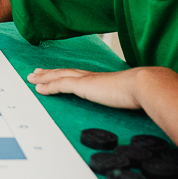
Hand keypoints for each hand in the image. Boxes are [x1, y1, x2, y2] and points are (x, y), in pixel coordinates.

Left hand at [26, 67, 145, 109]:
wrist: (146, 85)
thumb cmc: (145, 92)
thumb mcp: (133, 96)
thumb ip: (128, 99)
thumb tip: (137, 106)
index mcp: (103, 80)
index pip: (79, 75)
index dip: (66, 74)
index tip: (58, 73)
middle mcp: (93, 77)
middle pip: (65, 72)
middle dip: (50, 72)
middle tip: (36, 73)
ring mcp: (87, 80)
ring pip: (59, 76)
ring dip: (44, 77)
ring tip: (32, 78)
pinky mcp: (83, 86)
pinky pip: (60, 84)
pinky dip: (48, 86)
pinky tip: (39, 89)